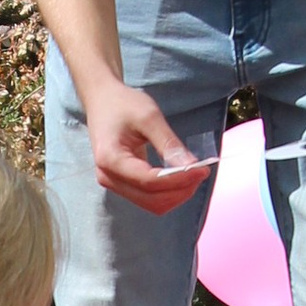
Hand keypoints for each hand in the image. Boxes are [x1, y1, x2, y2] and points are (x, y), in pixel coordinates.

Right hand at [88, 77, 212, 214]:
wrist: (102, 101)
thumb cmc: (122, 104)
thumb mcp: (148, 116)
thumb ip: (168, 143)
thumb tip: (191, 166)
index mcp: (110, 159)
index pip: (150, 181)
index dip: (179, 179)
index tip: (203, 169)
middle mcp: (108, 177)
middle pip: (152, 199)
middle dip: (180, 190)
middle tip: (202, 171)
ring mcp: (113, 183)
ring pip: (152, 204)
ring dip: (176, 194)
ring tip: (193, 174)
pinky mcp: (122, 184)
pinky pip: (149, 198)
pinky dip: (168, 192)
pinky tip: (181, 176)